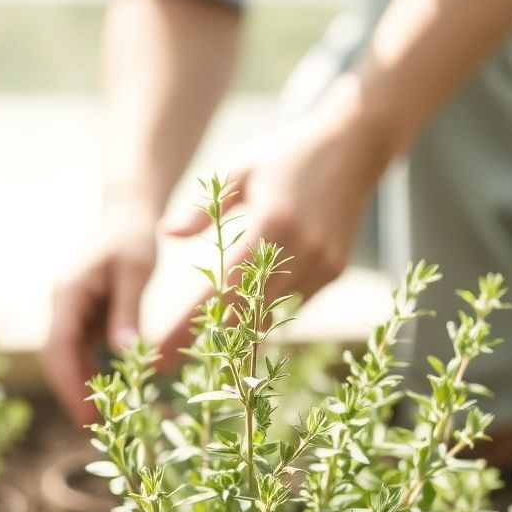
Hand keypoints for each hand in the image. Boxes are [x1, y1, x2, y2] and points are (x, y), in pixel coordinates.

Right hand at [43, 204, 157, 424]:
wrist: (126, 213)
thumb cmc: (133, 237)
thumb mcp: (136, 272)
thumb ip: (129, 311)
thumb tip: (125, 353)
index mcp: (68, 294)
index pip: (59, 348)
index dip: (69, 385)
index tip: (84, 416)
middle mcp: (63, 305)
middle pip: (57, 358)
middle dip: (71, 393)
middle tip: (93, 429)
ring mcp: (71, 311)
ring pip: (68, 358)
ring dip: (81, 387)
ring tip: (103, 421)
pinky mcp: (84, 315)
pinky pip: (82, 350)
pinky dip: (92, 373)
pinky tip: (109, 395)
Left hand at [157, 84, 387, 366]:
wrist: (355, 145)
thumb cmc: (288, 154)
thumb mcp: (241, 169)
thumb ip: (204, 208)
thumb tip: (166, 233)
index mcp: (272, 225)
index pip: (221, 291)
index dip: (187, 326)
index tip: (156, 352)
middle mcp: (301, 251)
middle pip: (245, 315)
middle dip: (204, 344)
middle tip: (163, 366)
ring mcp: (323, 265)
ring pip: (270, 317)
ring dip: (235, 338)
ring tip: (196, 354)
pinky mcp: (335, 271)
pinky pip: (292, 305)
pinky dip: (264, 316)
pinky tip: (238, 328)